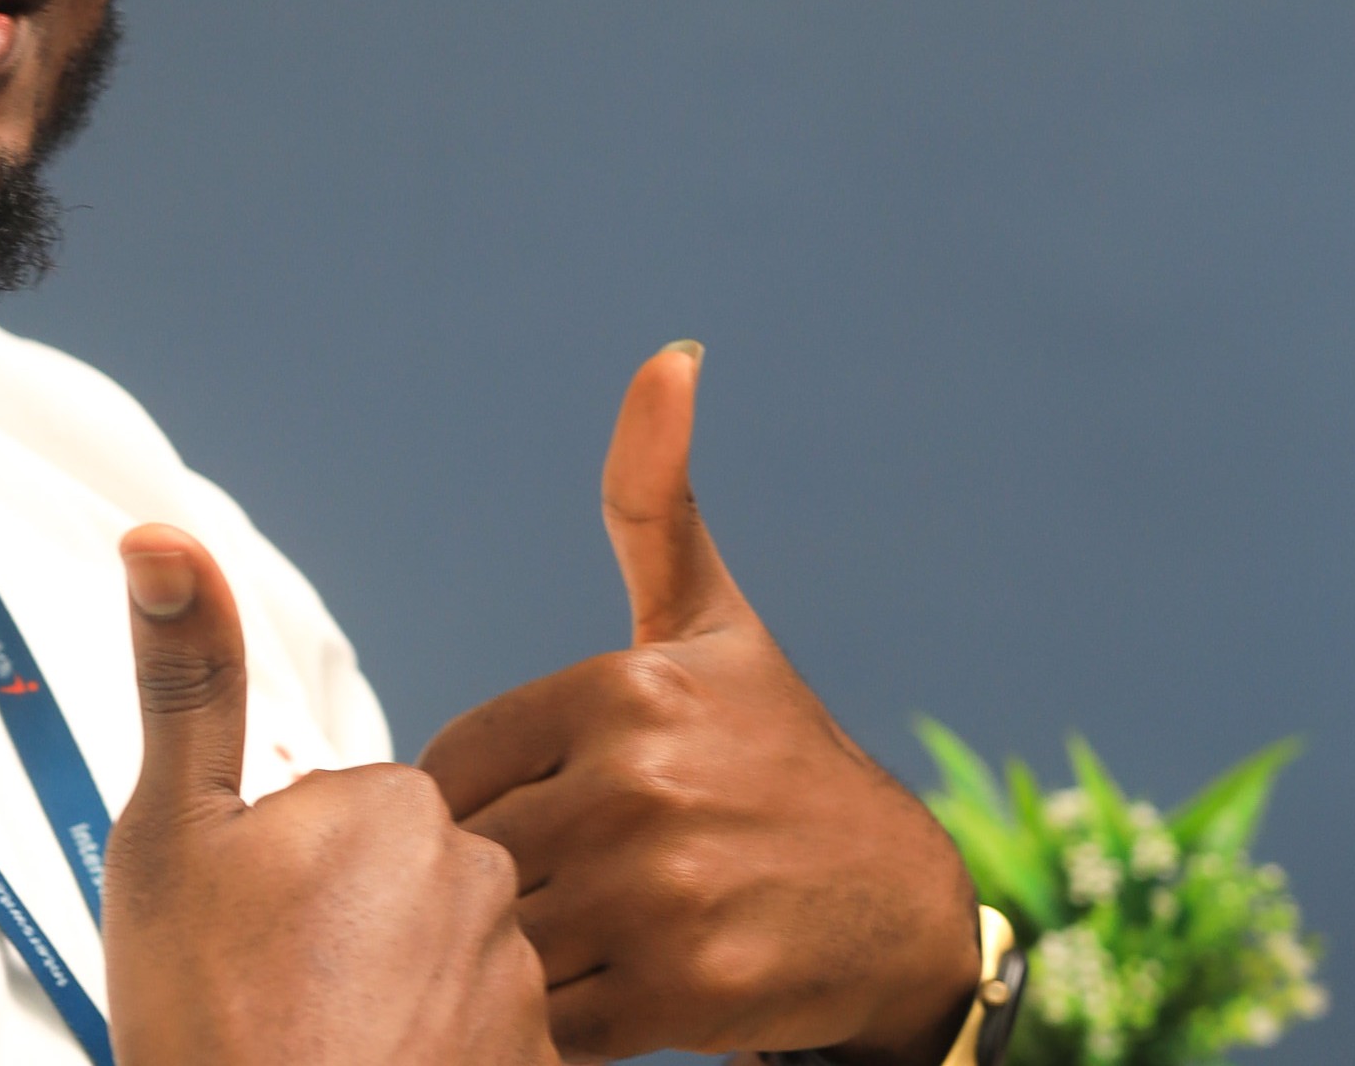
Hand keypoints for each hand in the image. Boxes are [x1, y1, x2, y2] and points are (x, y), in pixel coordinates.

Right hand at [104, 524, 554, 1065]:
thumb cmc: (216, 1027)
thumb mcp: (170, 839)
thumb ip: (187, 682)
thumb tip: (164, 543)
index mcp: (393, 805)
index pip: (344, 809)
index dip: (281, 871)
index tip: (248, 930)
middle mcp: (479, 879)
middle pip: (399, 881)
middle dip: (343, 929)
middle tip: (278, 995)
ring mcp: (518, 982)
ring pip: (443, 959)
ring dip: (391, 997)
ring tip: (321, 1044)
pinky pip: (485, 1040)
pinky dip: (439, 1059)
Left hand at [419, 345, 978, 1064]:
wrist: (901, 909)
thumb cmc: (777, 754)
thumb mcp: (713, 622)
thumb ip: (653, 500)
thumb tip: (670, 355)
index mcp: (624, 688)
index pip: (453, 764)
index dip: (478, 802)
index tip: (530, 814)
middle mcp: (641, 781)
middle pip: (472, 852)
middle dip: (495, 880)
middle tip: (550, 887)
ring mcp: (663, 891)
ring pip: (504, 933)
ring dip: (516, 949)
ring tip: (575, 933)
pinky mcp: (683, 990)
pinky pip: (550, 1013)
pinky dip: (549, 1018)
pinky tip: (599, 988)